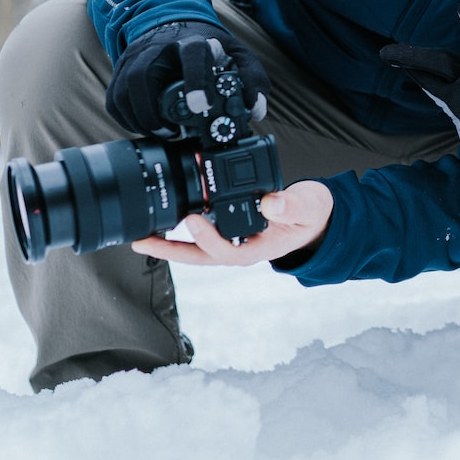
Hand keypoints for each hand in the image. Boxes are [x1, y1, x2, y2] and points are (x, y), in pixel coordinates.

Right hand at [106, 20, 270, 136]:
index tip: (200, 107)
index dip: (195, 80)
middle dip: (152, 112)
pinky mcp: (120, 70)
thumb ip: (252, 78)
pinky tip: (144, 127)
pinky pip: (114, 100)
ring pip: (123, 91)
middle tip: (172, 131)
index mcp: (191, 40)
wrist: (172, 23)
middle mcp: (157, 47)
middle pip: (141, 76)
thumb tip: (256, 110)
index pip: (192, 54)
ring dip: (139, 120)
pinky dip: (126, 119)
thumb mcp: (235, 54)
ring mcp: (134, 58)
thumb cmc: (206, 44)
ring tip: (162, 133)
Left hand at [130, 180, 332, 265]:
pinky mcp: (231, 229)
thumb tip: (270, 202)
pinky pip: (203, 234)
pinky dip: (183, 230)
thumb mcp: (309, 206)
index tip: (193, 218)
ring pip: (197, 249)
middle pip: (201, 257)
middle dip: (170, 251)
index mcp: (259, 247)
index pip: (228, 251)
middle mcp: (242, 247)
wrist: (317, 217)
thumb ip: (292, 205)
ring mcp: (235, 241)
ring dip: (170, 244)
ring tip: (143, 235)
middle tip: (142, 242)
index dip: (208, 239)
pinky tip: (167, 220)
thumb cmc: (312, 214)